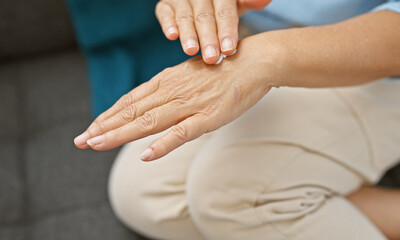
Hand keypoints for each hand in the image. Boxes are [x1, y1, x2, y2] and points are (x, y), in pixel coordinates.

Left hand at [74, 35, 276, 160]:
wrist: (253, 62)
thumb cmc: (222, 69)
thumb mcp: (189, 75)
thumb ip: (170, 88)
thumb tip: (154, 101)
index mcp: (166, 81)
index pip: (130, 101)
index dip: (108, 116)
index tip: (90, 128)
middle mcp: (171, 91)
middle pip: (132, 112)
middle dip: (104, 127)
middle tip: (80, 141)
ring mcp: (188, 105)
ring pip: (148, 122)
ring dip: (120, 134)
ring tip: (97, 144)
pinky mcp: (207, 117)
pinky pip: (181, 133)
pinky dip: (162, 145)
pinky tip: (144, 155)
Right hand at [155, 0, 270, 63]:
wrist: (206, 2)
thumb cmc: (225, 7)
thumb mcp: (238, 3)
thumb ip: (249, 1)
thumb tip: (264, 0)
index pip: (225, 11)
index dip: (227, 30)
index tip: (229, 49)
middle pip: (204, 16)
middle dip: (208, 38)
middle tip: (212, 58)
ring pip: (185, 16)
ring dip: (188, 34)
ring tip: (191, 50)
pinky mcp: (166, 6)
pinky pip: (165, 13)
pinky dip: (168, 24)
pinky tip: (172, 36)